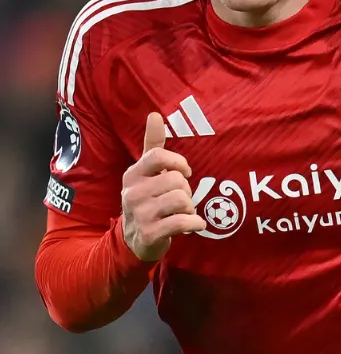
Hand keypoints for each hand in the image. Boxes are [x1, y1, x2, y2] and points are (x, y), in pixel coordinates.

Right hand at [122, 112, 205, 260]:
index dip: (178, 162)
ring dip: (190, 208)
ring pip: (182, 200)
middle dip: (187, 191)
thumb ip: (152, 145)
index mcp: (133, 175)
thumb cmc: (148, 200)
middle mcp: (132, 193)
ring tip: (181, 212)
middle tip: (179, 200)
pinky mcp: (149, 234)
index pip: (158, 156)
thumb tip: (154, 114)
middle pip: (177, 180)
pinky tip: (193, 225)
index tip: (185, 172)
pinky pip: (183, 222)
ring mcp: (139, 214)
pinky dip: (195, 224)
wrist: (134, 239)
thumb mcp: (146, 173)